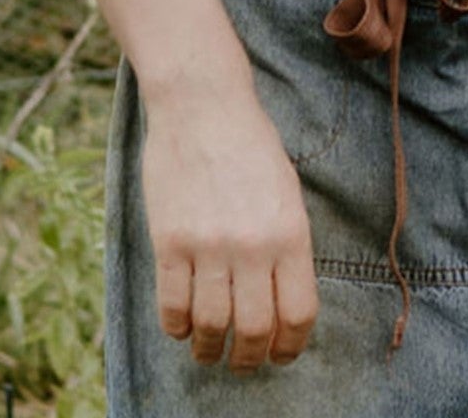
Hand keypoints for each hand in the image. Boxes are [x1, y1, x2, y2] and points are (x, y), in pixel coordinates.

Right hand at [142, 76, 319, 371]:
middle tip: (242, 362)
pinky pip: (172, 308)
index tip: (281, 355)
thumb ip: (287, 247)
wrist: (203, 106)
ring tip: (210, 350)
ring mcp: (208, 245)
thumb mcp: (287, 193)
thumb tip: (281, 306)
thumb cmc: (251, 147)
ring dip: (210, 350)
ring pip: (211, 327)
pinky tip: (183, 326)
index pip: (298, 313)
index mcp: (291, 231)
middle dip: (249, 358)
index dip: (290, 346)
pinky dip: (177, 328)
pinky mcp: (169, 242)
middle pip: (254, 331)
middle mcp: (253, 244)